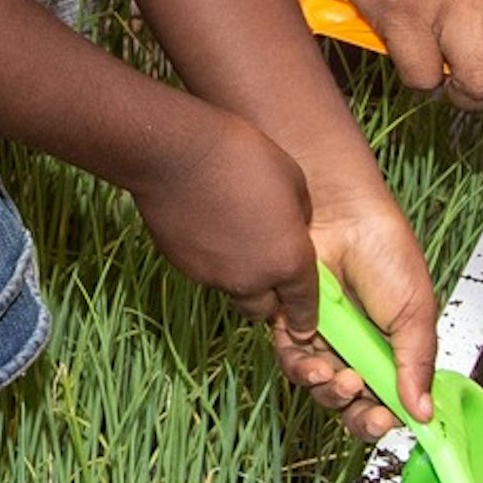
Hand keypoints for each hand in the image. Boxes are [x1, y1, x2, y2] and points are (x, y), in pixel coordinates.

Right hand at [126, 116, 321, 348]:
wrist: (177, 153)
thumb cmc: (243, 157)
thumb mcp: (292, 180)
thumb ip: (299, 217)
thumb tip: (291, 230)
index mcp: (287, 260)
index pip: (303, 305)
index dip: (305, 318)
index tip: (304, 329)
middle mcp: (252, 278)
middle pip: (263, 310)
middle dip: (268, 299)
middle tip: (268, 273)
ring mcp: (214, 275)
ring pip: (232, 290)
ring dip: (238, 276)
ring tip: (234, 238)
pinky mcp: (183, 266)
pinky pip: (204, 272)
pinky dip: (211, 259)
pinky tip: (208, 227)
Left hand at [275, 164, 440, 441]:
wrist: (343, 214)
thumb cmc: (386, 252)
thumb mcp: (415, 312)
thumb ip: (417, 363)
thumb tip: (424, 414)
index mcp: (389, 350)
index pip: (385, 400)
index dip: (384, 418)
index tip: (389, 420)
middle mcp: (354, 349)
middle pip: (348, 403)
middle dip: (354, 412)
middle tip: (363, 402)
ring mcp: (322, 338)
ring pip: (317, 387)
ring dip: (328, 391)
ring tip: (338, 375)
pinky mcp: (291, 324)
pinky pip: (290, 358)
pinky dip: (301, 366)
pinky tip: (315, 355)